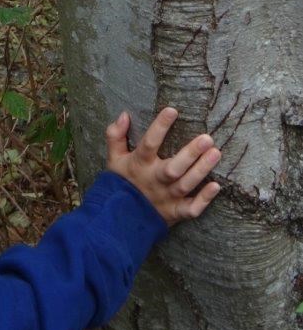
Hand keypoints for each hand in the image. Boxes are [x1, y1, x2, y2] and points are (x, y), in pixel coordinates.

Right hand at [106, 108, 220, 225]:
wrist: (119, 219)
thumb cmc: (120, 183)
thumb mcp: (114, 158)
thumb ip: (116, 136)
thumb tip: (124, 115)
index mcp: (139, 165)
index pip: (149, 143)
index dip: (160, 127)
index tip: (172, 111)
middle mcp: (154, 181)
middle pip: (173, 168)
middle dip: (191, 153)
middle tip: (207, 138)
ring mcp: (166, 198)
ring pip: (185, 185)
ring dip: (201, 170)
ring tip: (216, 153)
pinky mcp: (175, 212)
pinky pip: (191, 209)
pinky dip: (204, 199)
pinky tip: (216, 186)